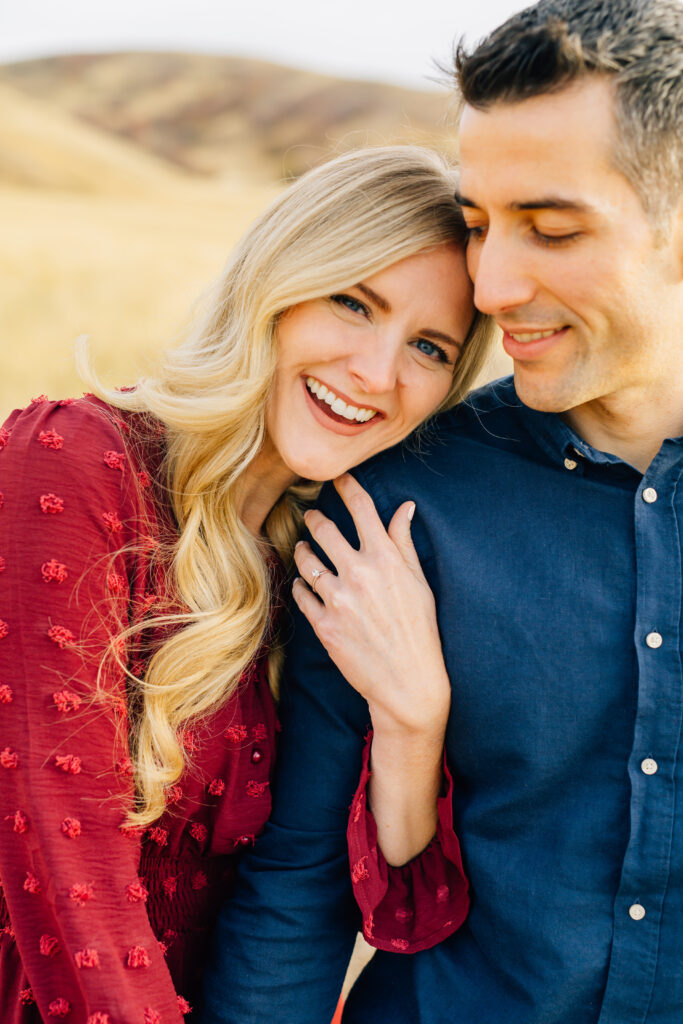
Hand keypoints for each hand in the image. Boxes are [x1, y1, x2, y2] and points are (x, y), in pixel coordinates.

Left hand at [292, 473, 450, 738]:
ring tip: (303, 548)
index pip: (362, 509)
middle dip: (314, 517)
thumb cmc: (421, 631)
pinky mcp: (323, 624)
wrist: (408, 683)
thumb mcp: (419, 583)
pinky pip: (300, 593)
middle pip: (324, 529)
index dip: (346, 486)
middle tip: (310, 515)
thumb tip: (404, 507)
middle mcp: (359, 573)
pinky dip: (300, 585)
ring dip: (302, 550)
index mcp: (386, 559)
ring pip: (306, 560)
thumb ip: (404, 543)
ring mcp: (338, 599)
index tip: (336, 477)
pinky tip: (304, 583)